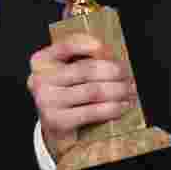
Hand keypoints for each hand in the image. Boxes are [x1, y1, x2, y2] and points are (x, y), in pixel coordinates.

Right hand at [27, 32, 136, 157]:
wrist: (54, 124)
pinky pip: (92, 111)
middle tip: (128, 74)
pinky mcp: (58, 121)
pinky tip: (123, 106)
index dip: (88, 44)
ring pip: (93, 91)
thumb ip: (82, 57)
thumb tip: (111, 55)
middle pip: (86, 70)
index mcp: (41, 61)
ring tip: (130, 90)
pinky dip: (112, 108)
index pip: (65, 46)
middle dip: (114, 71)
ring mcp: (47, 101)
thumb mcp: (67, 70)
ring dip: (118, 90)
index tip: (105, 48)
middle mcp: (40, 80)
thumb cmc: (66, 91)